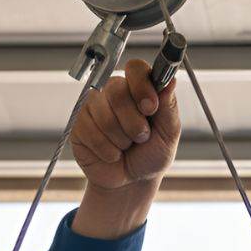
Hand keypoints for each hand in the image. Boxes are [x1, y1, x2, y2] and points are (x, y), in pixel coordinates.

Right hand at [69, 58, 181, 192]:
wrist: (131, 182)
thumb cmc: (151, 154)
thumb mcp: (168, 134)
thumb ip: (169, 107)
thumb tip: (170, 81)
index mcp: (138, 88)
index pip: (135, 68)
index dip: (141, 86)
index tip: (150, 107)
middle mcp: (113, 91)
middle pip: (117, 92)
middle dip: (134, 123)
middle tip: (141, 137)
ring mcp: (94, 106)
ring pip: (105, 116)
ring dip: (121, 140)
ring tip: (126, 147)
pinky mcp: (79, 123)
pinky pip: (91, 133)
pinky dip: (107, 150)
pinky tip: (112, 154)